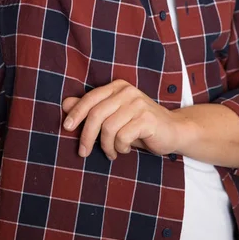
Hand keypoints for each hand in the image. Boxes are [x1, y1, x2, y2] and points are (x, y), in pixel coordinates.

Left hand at [62, 80, 186, 159]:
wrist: (173, 130)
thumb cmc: (138, 125)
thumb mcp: (113, 117)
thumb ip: (91, 109)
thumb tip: (65, 103)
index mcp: (117, 87)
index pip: (90, 98)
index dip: (76, 113)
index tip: (67, 128)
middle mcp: (127, 92)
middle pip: (96, 114)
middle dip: (86, 136)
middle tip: (83, 152)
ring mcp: (138, 104)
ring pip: (108, 128)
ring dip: (106, 146)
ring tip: (112, 152)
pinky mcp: (146, 119)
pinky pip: (123, 137)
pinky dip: (120, 148)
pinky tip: (124, 149)